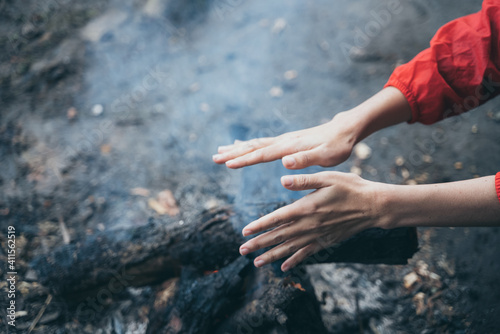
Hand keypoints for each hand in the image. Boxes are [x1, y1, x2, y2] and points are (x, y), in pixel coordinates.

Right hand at [212, 112, 357, 168]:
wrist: (345, 130)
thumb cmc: (338, 145)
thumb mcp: (326, 156)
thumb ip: (306, 159)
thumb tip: (285, 163)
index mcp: (289, 147)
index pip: (262, 154)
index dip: (244, 160)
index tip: (227, 164)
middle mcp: (283, 141)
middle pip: (253, 147)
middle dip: (233, 153)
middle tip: (214, 158)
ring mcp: (284, 140)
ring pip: (255, 144)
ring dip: (237, 149)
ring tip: (220, 152)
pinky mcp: (286, 141)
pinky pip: (261, 143)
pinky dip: (247, 145)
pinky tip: (240, 145)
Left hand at [238, 172, 388, 271]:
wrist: (373, 206)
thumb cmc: (350, 187)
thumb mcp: (327, 177)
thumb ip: (303, 180)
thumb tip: (282, 179)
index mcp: (306, 207)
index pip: (277, 218)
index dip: (259, 225)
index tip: (244, 232)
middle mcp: (309, 225)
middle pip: (279, 236)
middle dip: (259, 244)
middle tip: (242, 251)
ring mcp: (317, 235)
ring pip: (290, 248)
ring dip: (271, 255)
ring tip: (255, 262)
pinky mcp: (326, 241)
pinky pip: (306, 254)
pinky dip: (294, 261)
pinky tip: (284, 267)